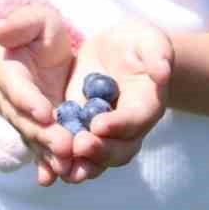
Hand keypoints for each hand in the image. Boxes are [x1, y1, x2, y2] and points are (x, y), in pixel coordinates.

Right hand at [0, 3, 76, 186]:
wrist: (43, 52)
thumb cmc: (39, 31)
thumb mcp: (36, 19)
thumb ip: (21, 23)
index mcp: (5, 70)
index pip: (15, 87)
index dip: (28, 101)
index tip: (45, 113)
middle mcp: (9, 100)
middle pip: (25, 121)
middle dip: (44, 135)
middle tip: (64, 146)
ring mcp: (23, 118)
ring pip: (34, 139)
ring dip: (48, 154)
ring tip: (67, 166)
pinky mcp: (39, 130)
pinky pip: (42, 149)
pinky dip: (47, 164)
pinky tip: (56, 178)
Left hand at [52, 20, 173, 183]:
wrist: (120, 50)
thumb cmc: (140, 42)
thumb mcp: (151, 41)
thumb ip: (158, 55)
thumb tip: (162, 72)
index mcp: (147, 106)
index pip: (135, 120)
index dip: (119, 125)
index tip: (98, 125)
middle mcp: (129, 128)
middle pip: (119, 150)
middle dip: (99, 152)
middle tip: (78, 146)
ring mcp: (105, 134)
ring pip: (98, 158)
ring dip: (82, 165)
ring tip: (62, 168)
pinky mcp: (84, 131)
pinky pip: (76, 151)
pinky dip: (64, 161)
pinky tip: (46, 165)